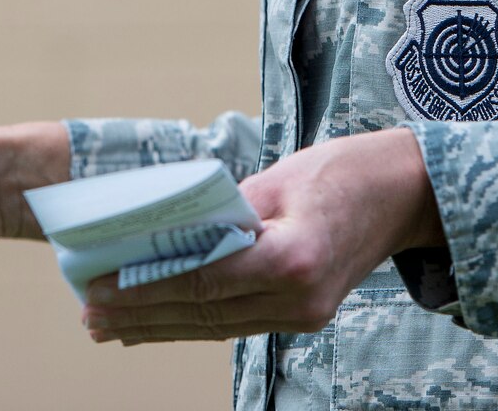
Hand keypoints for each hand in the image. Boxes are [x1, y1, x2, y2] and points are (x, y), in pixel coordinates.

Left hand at [80, 128, 442, 343]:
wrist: (408, 192)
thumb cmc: (345, 171)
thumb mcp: (279, 177)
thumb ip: (223, 211)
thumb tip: (167, 233)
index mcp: (292, 258)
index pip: (202, 281)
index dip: (145, 287)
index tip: (98, 287)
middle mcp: (299, 298)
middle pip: (203, 313)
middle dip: (141, 314)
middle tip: (89, 314)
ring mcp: (304, 313)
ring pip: (217, 326)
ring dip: (161, 324)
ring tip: (111, 324)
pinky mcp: (305, 314)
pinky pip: (237, 321)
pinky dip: (195, 320)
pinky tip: (161, 320)